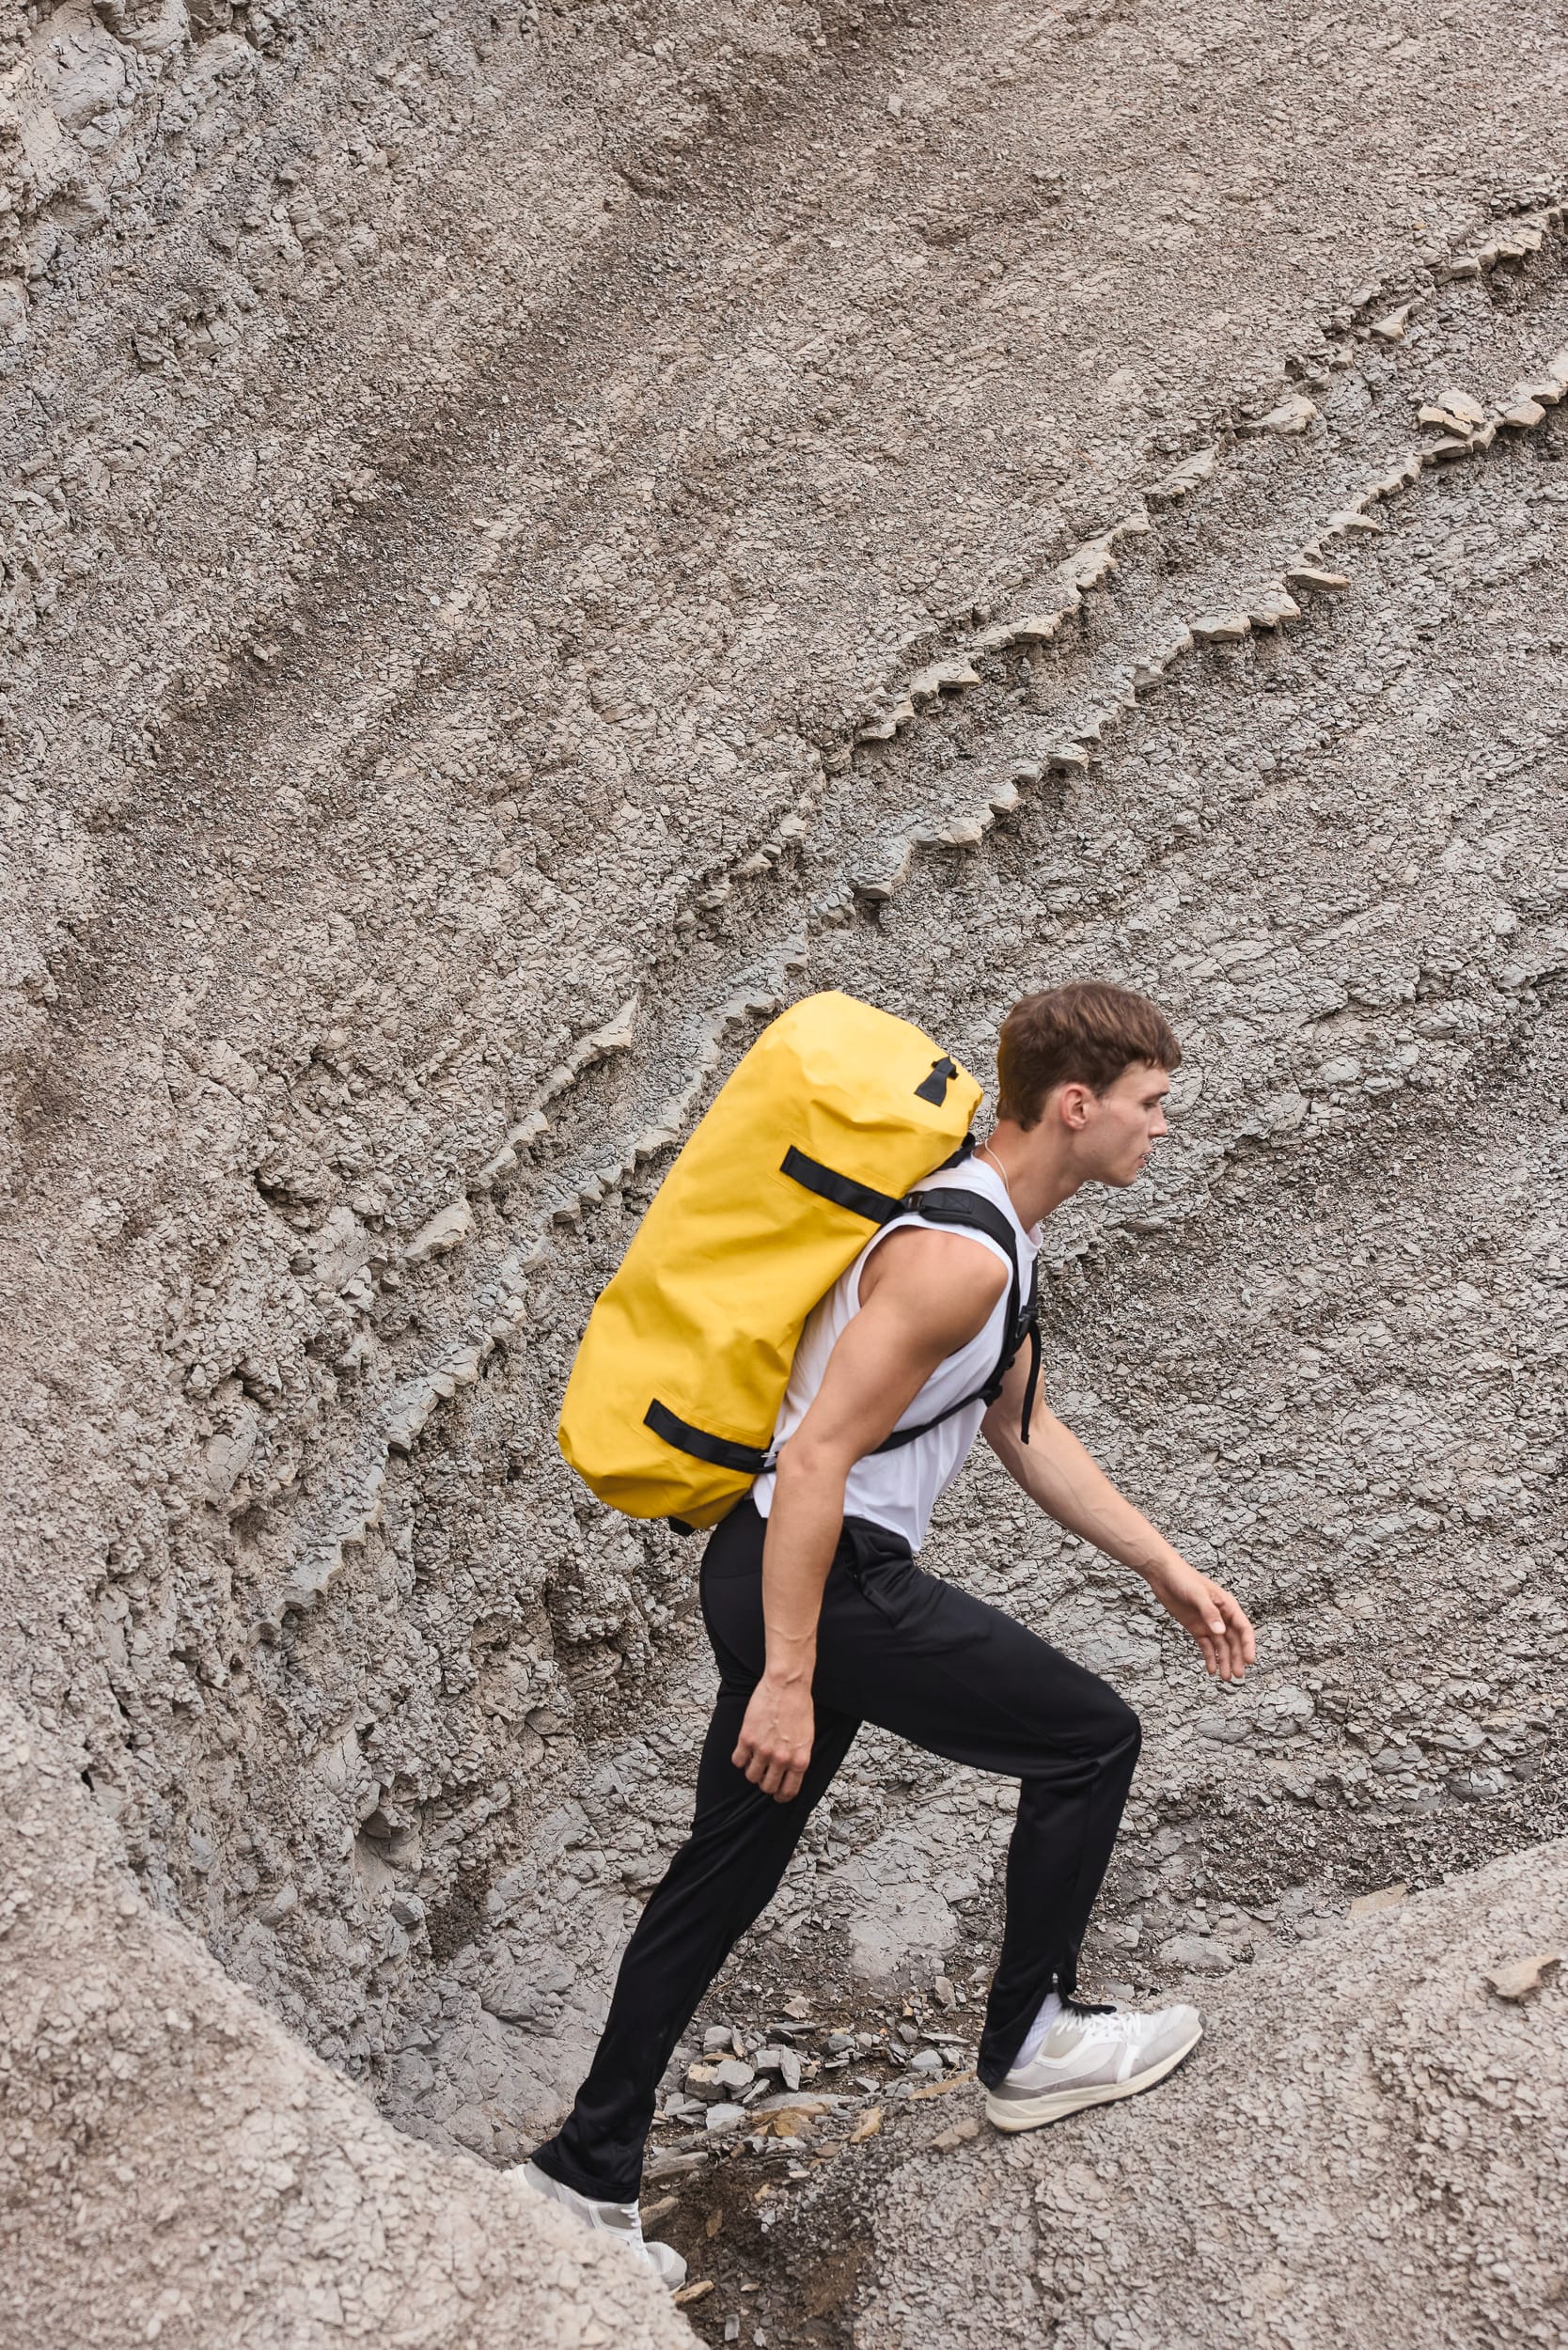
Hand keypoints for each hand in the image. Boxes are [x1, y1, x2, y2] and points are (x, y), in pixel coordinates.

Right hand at [733, 1675, 814, 1802]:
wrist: (787, 1685)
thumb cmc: (800, 1707)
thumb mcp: (807, 1738)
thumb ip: (797, 1758)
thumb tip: (789, 1773)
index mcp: (799, 1760)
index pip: (789, 1791)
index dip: (781, 1796)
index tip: (777, 1795)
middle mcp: (781, 1758)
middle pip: (768, 1787)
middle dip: (766, 1783)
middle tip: (764, 1773)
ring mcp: (763, 1750)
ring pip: (751, 1776)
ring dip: (752, 1770)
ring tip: (754, 1759)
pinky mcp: (747, 1738)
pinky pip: (738, 1761)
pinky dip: (740, 1759)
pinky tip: (745, 1749)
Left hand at [1148, 1561, 1255, 1680]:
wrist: (1163, 1574)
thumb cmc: (1183, 1578)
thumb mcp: (1197, 1594)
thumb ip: (1209, 1613)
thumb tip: (1220, 1632)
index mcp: (1227, 1605)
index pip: (1243, 1628)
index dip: (1248, 1645)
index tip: (1250, 1660)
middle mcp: (1221, 1616)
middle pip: (1234, 1641)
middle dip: (1237, 1658)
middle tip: (1238, 1675)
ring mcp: (1209, 1623)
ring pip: (1221, 1646)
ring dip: (1224, 1661)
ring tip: (1225, 1677)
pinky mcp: (1196, 1628)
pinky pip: (1206, 1645)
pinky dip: (1209, 1657)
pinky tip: (1211, 1669)